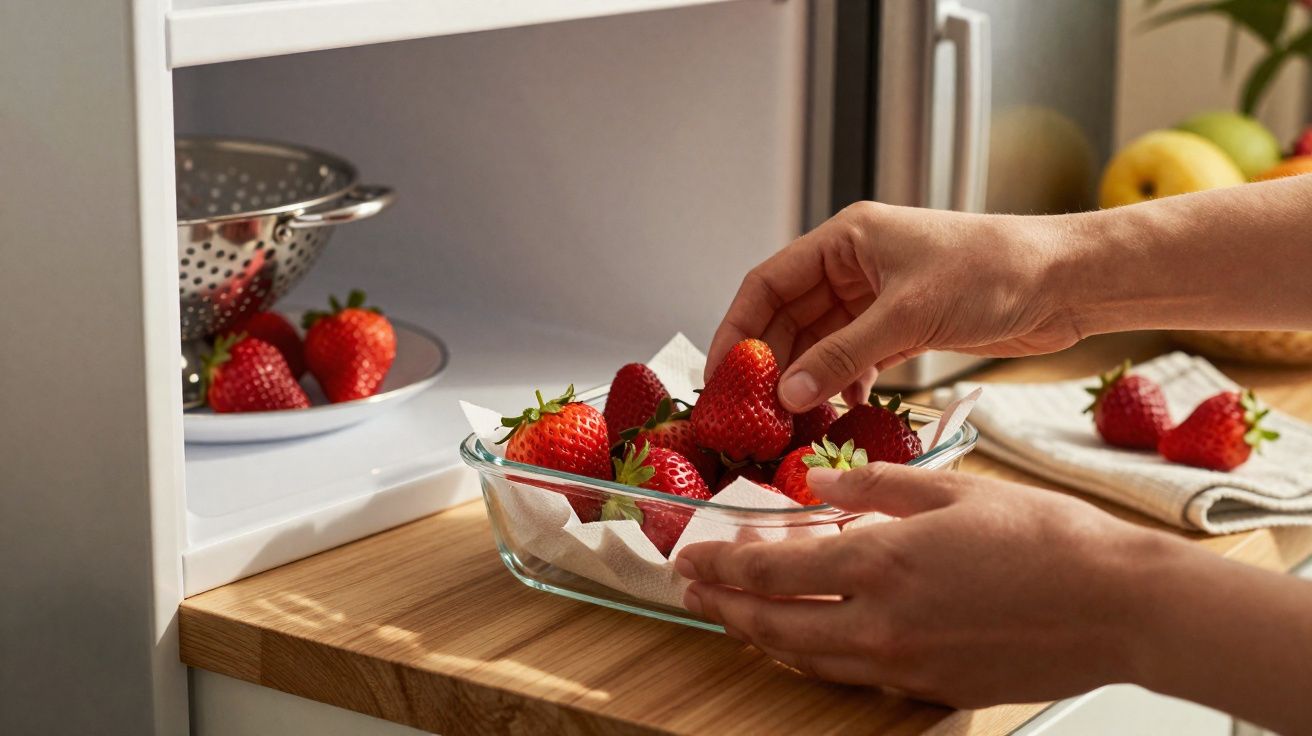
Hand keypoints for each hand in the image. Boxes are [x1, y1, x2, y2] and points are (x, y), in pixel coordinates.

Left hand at [675, 463, 1173, 707]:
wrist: (1120, 606)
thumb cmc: (1049, 540)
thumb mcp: (953, 489)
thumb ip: (875, 484)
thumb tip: (821, 480)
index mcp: (882, 563)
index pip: (772, 570)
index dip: (723, 564)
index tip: (694, 555)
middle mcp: (881, 623)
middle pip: (774, 626)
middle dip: (725, 607)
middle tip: (697, 589)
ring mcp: (906, 665)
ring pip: (808, 661)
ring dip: (763, 637)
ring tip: (739, 615)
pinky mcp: (933, 689)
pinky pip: (855, 676)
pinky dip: (818, 657)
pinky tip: (814, 638)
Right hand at [707, 202, 1080, 410]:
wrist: (1065, 282)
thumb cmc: (994, 271)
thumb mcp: (908, 313)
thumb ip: (844, 354)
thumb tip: (789, 393)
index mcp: (846, 241)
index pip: (768, 283)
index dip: (737, 327)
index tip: (719, 374)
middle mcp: (854, 267)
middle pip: (789, 319)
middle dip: (770, 364)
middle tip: (753, 412)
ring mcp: (877, 299)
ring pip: (820, 344)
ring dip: (806, 382)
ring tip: (792, 424)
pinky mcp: (903, 328)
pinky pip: (854, 360)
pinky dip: (843, 386)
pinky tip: (840, 412)